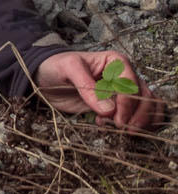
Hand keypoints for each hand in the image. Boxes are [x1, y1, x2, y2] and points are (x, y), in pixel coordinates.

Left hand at [34, 51, 164, 130]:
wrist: (46, 76)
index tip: (118, 119)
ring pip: (149, 107)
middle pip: (146, 97)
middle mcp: (125, 76)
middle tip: (125, 129)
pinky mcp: (119, 106)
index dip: (128, 104)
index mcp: (117, 62)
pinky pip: (140, 116)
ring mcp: (124, 92)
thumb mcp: (68, 69)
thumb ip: (87, 87)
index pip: (132, 85)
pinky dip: (138, 124)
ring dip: (142, 121)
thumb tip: (109, 111)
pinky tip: (118, 129)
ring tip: (123, 131)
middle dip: (139, 115)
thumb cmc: (57, 66)